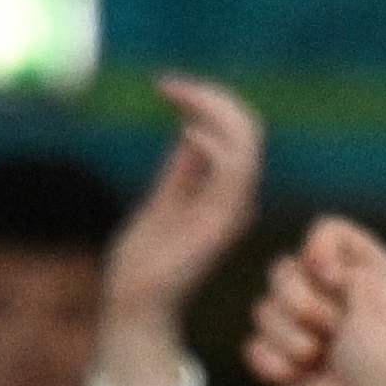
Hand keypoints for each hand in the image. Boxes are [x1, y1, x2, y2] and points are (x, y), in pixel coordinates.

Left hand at [95, 74, 264, 385]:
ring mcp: (234, 209)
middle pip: (249, 128)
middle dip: (212, 96)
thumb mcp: (166, 197)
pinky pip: (235, 168)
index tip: (165, 87)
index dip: (209, 100)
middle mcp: (239, 198)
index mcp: (228, 193)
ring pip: (247, 140)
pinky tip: (184, 131)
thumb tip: (192, 124)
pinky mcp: (221, 221)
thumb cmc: (146, 255)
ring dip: (210, 107)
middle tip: (166, 85)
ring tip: (173, 95)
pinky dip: (212, 140)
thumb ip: (184, 166)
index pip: (238, 132)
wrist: (136, 299)